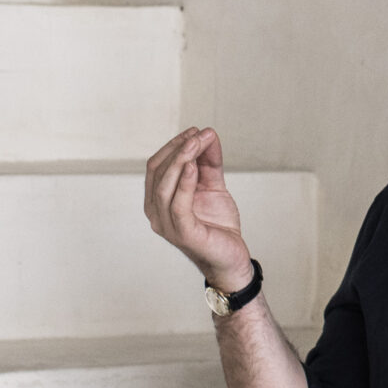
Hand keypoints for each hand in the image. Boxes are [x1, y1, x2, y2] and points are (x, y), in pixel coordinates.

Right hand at [144, 127, 253, 290]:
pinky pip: (178, 204)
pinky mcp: (183, 233)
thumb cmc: (217, 223)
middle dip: (178, 149)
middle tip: (199, 133)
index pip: (156, 165)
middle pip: (158, 172)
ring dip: (181, 160)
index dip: (173, 145)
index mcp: (157, 200)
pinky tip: (194, 166)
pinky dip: (185, 183)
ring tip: (197, 142)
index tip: (195, 131)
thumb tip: (208, 133)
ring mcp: (166, 225)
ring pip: (164, 186)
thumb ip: (209, 160)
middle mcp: (155, 212)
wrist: (231, 255)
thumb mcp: (212, 184)